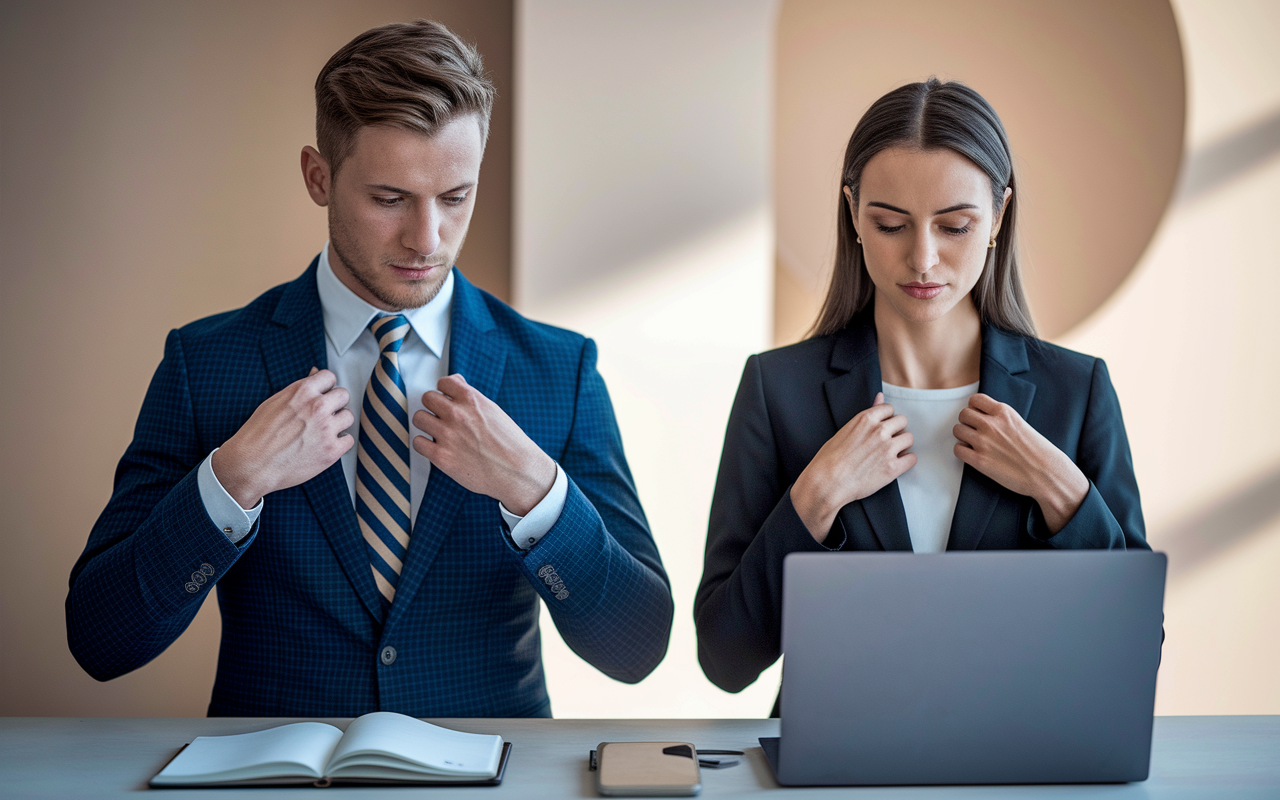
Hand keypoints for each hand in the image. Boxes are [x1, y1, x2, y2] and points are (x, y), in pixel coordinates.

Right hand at [212, 367, 354, 507]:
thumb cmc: (258, 434)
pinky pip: (349, 440)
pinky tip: (325, 445)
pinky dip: (339, 443)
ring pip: (348, 416)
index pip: (329, 377)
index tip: (323, 395)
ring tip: (323, 430)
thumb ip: (299, 389)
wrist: (252, 465)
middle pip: (343, 395)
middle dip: (335, 403)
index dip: (326, 386)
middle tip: (324, 414)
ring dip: (338, 422)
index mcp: (302, 392)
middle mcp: (317, 407)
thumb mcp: (274, 402)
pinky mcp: (331, 450)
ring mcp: (326, 429)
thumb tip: (315, 373)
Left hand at [411, 374, 555, 515]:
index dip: (443, 391)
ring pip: (419, 418)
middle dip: (433, 406)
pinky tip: (436, 448)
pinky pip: (418, 443)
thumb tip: (457, 384)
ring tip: (437, 432)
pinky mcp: (441, 456)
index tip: (446, 399)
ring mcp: (447, 435)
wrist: (518, 471)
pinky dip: (424, 445)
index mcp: (472, 399)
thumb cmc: (510, 443)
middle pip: (427, 398)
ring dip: (426, 424)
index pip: (443, 382)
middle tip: (441, 417)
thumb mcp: (494, 411)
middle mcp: (457, 414)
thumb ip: (473, 398)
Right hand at [791, 392, 915, 541]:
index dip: (886, 419)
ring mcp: (887, 449)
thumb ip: (868, 414)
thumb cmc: (830, 457)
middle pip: (902, 422)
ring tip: (890, 454)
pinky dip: (906, 461)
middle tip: (885, 442)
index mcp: (866, 419)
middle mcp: (879, 431)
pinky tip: (895, 465)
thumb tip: (880, 396)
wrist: (827, 482)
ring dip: (902, 445)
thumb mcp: (845, 430)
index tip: (880, 429)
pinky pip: (912, 458)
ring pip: (909, 438)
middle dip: (896, 431)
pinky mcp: (892, 468)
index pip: (889, 409)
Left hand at [953, 393, 1088, 533]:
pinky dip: (962, 451)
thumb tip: (985, 418)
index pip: (975, 399)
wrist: (1046, 474)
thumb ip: (1002, 419)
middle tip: (974, 431)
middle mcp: (991, 424)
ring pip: (957, 430)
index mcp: (1004, 412)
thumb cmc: (1038, 452)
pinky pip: (957, 449)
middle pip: (963, 414)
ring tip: (973, 443)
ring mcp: (983, 442)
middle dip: (967, 422)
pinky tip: (972, 454)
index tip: (979, 415)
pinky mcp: (979, 460)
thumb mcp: (1021, 424)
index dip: (975, 408)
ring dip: (963, 436)